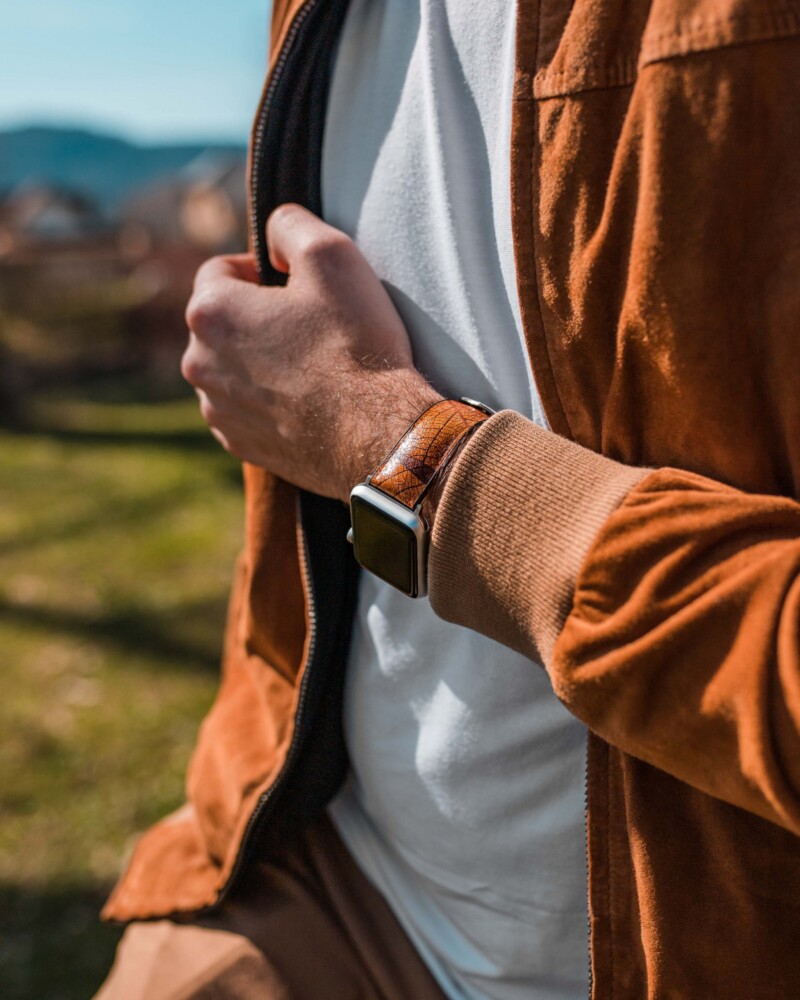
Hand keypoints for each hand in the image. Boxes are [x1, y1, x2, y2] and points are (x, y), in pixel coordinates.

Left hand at [182, 204, 441, 501]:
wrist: (377, 434)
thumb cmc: (355, 343)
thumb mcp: (333, 253)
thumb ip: (290, 224)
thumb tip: (274, 230)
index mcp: (210, 312)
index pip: (218, 270)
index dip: (260, 270)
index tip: (296, 284)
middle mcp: (199, 363)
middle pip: (223, 322)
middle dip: (258, 317)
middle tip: (311, 325)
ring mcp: (218, 410)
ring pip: (233, 368)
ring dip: (261, 360)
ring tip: (312, 366)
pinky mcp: (241, 445)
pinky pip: (246, 409)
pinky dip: (269, 401)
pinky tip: (308, 400)